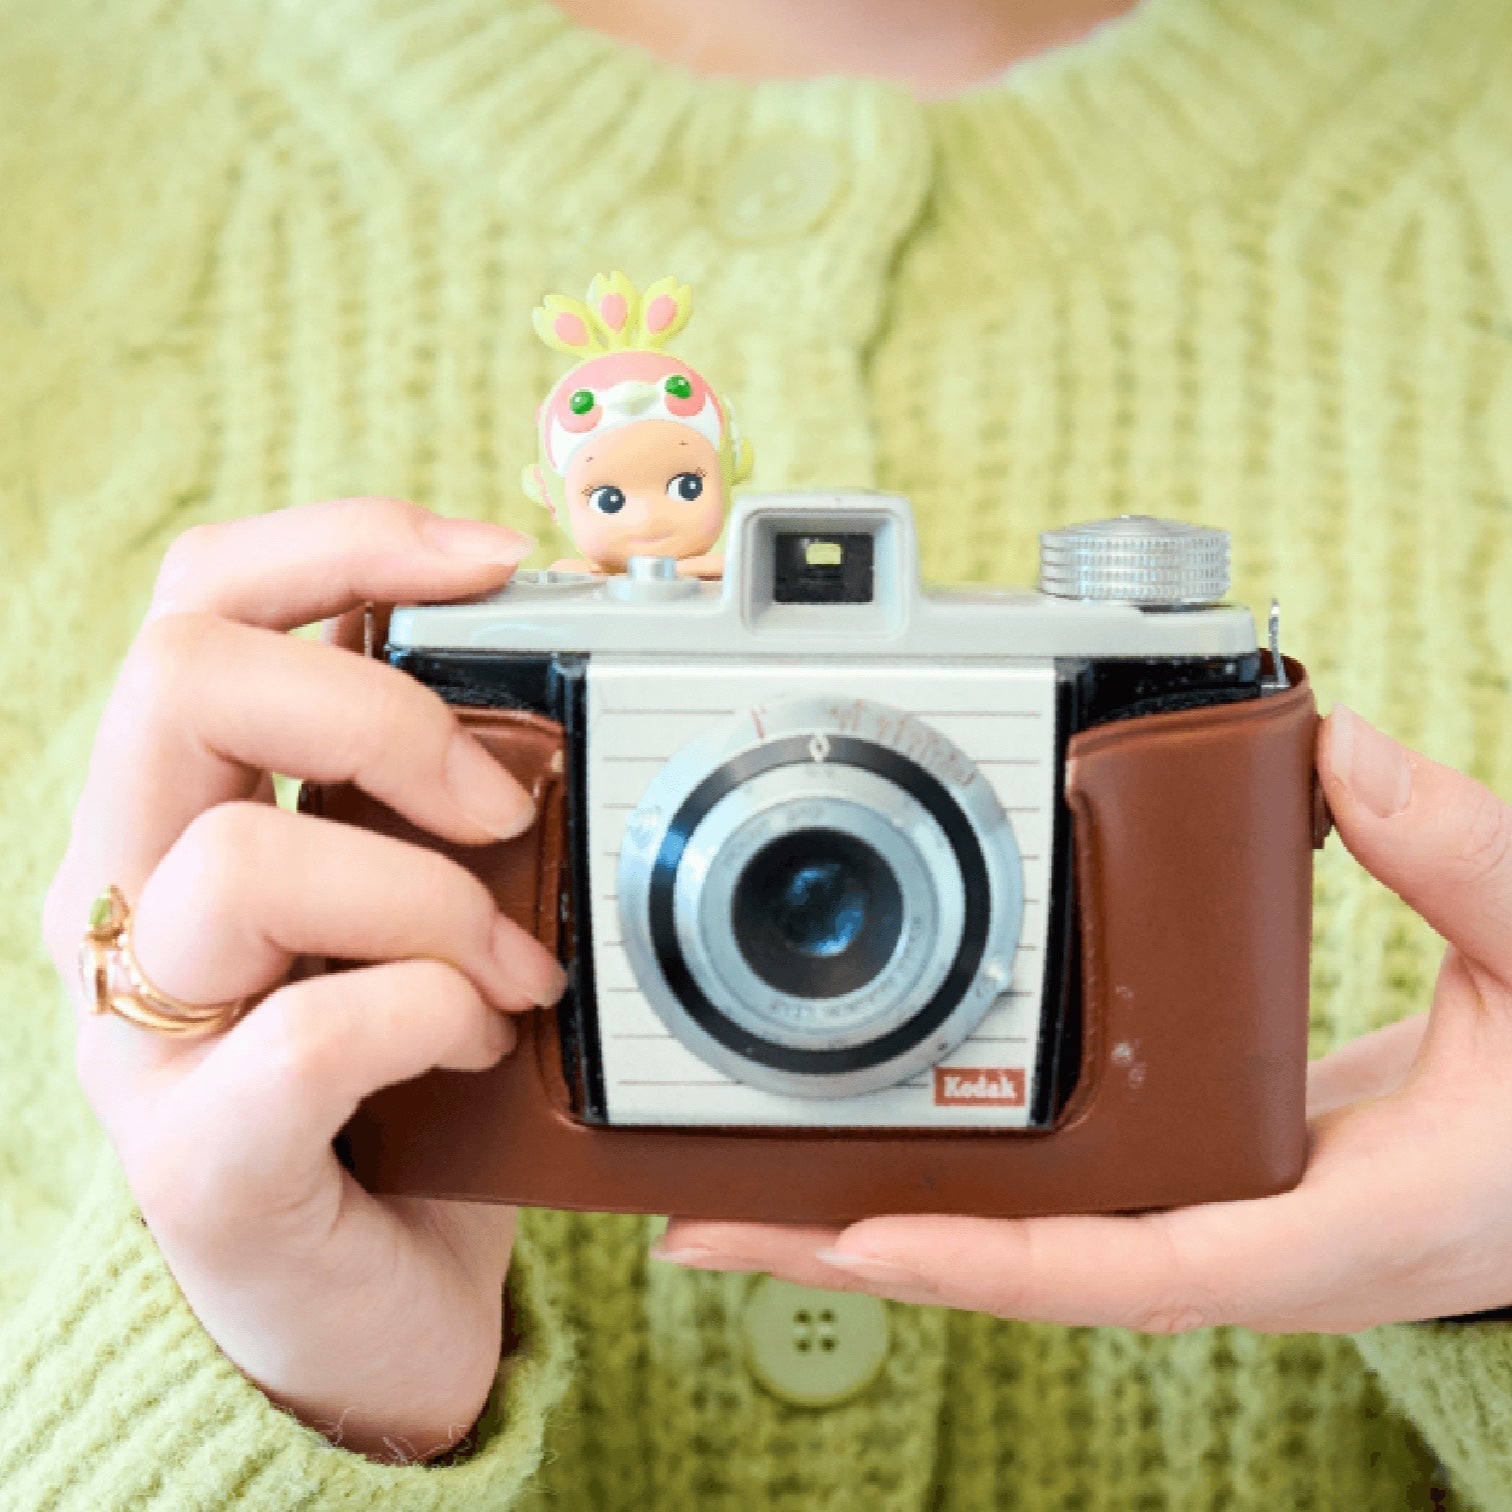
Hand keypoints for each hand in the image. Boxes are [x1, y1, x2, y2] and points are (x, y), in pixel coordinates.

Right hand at [43, 499, 566, 1459]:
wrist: (361, 1299)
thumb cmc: (396, 1079)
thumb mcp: (407, 902)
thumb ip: (432, 803)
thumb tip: (554, 690)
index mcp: (173, 811)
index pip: (202, 603)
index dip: (343, 541)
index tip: (496, 560)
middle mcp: (119, 900)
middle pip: (180, 679)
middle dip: (379, 712)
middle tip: (498, 802)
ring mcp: (136, 1035)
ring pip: (241, 866)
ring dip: (431, 900)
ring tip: (516, 966)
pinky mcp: (194, 1162)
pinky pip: (312, 1038)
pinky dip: (432, 1016)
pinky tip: (475, 1042)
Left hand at [656, 708, 1511, 1333]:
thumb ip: (1456, 852)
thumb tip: (1338, 751)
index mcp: (1328, 1223)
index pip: (1128, 1265)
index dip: (987, 1259)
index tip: (855, 1235)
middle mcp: (1256, 1252)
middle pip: (1029, 1276)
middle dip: (870, 1255)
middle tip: (714, 1228)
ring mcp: (1227, 1232)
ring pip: (1033, 1254)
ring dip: (894, 1233)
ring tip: (759, 1202)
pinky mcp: (1215, 1196)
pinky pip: (1068, 1214)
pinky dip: (970, 1202)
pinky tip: (896, 1160)